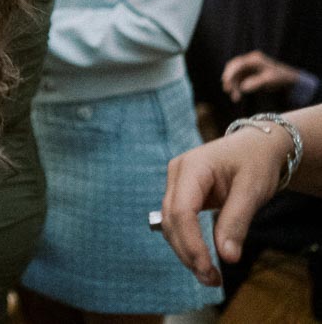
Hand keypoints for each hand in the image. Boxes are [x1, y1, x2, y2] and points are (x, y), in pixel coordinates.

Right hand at [161, 126, 291, 286]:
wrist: (256, 147)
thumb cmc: (256, 162)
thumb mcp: (252, 190)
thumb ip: (237, 222)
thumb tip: (227, 257)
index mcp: (191, 167)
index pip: (181, 211)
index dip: (191, 243)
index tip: (208, 268)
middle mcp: (176, 174)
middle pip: (171, 221)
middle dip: (188, 253)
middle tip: (211, 280)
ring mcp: (176, 184)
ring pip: (170, 224)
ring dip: (186, 251)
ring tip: (209, 275)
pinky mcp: (182, 194)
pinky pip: (178, 222)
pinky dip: (188, 242)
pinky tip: (203, 259)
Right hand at [222, 50, 302, 102]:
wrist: (289, 81)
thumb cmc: (281, 78)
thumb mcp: (269, 80)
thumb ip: (255, 83)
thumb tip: (242, 87)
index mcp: (254, 59)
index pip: (238, 64)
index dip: (230, 73)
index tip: (227, 83)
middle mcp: (249, 61)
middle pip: (233, 68)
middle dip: (229, 79)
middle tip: (227, 90)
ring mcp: (249, 67)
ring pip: (235, 75)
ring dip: (233, 85)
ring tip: (235, 97)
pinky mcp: (249, 74)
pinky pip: (239, 80)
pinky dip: (237, 87)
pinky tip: (237, 96)